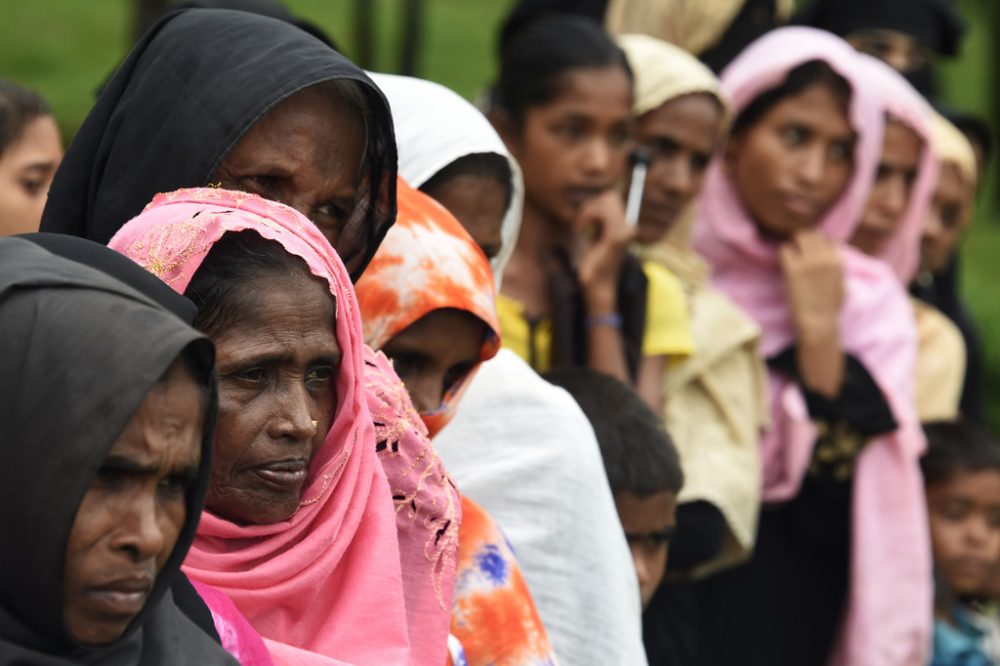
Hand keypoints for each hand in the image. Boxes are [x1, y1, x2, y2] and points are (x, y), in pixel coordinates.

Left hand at [576, 189, 635, 312]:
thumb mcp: (597, 236)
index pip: (614, 197)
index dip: (597, 202)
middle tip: (581, 222)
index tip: (586, 218)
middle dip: (591, 204)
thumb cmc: (594, 263)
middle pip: (610, 195)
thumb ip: (600, 219)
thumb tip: (594, 200)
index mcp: (627, 225)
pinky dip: (587, 217)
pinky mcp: (616, 237)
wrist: (597, 286)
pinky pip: (601, 212)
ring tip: (580, 226)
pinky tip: (580, 230)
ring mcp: (625, 231)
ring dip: (587, 211)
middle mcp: (630, 226)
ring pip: (606, 200)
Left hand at [779, 230, 843, 341]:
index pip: (825, 238)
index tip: (808, 251)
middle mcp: (824, 258)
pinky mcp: (793, 269)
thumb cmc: (830, 308)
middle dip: (802, 240)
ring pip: (798, 237)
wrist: (818, 323)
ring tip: (790, 256)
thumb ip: (839, 270)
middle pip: (811, 234)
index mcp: (837, 261)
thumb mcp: (842, 285)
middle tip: (796, 251)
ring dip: (793, 245)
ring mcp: (809, 262)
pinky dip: (783, 254)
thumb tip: (839, 258)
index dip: (815, 243)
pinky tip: (784, 264)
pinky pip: (784, 249)